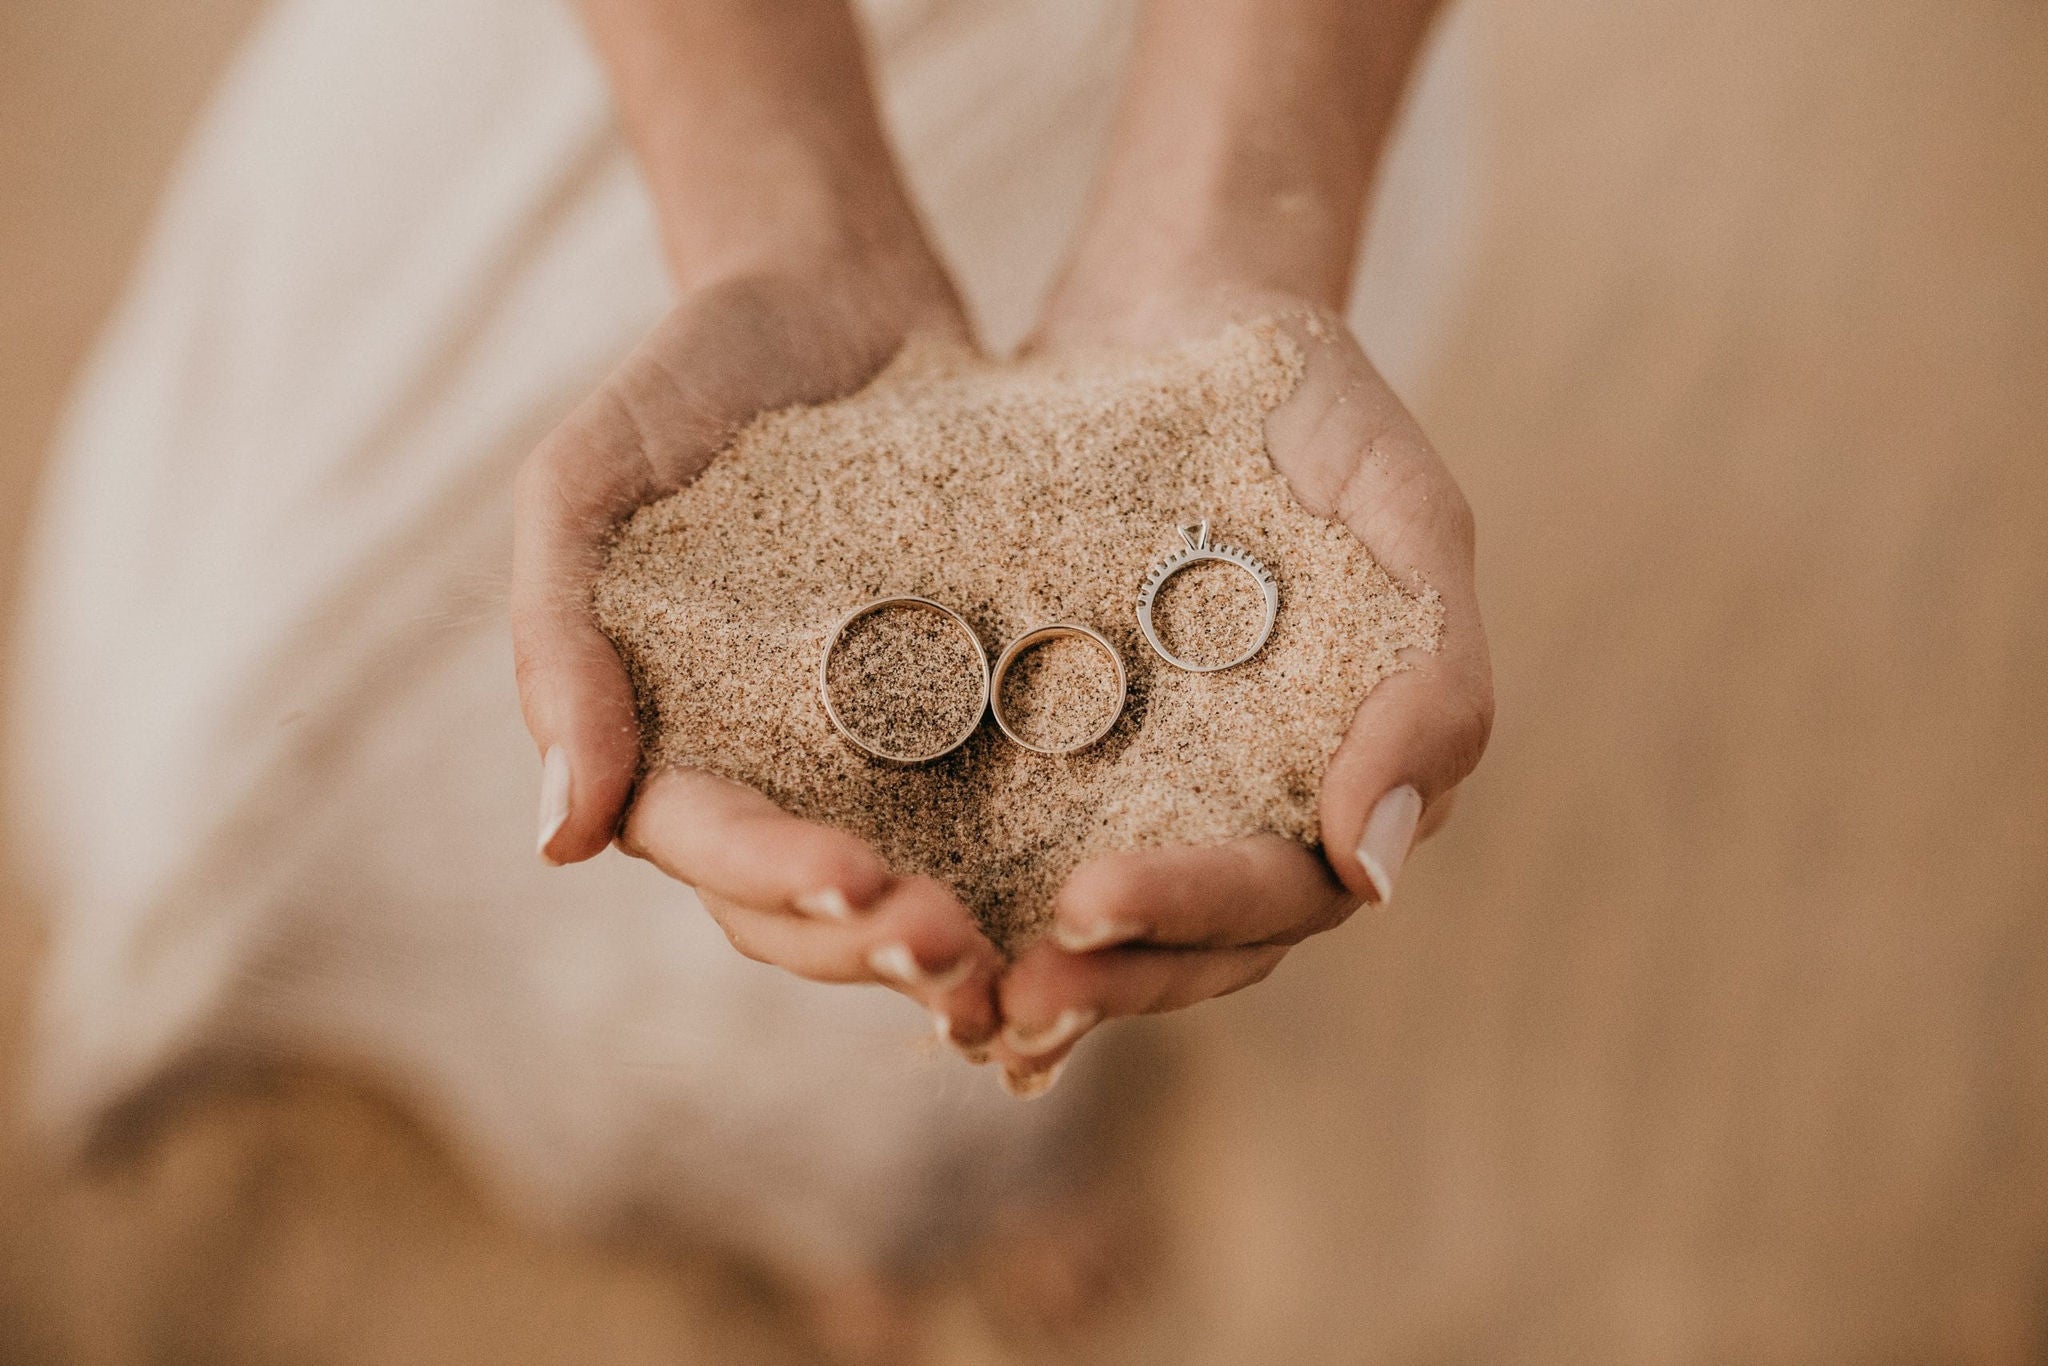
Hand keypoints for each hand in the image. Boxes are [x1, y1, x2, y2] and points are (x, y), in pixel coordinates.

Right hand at [511, 248, 1007, 1048]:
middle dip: (874, 946)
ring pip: (898, 890)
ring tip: (1022, 969)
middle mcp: (768, 768)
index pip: (709, 844)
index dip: (777, 880)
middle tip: (962, 962)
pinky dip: (1025, 872)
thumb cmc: (685, 376)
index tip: (857, 886)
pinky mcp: (964, 716)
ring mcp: (868, 752)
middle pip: (804, 908)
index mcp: (664, 737)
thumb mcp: (586, 482)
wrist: (830, 295)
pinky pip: (990, 814)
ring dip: (950, 945)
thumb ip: (556, 642)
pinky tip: (1090, 903)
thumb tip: (560, 842)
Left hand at [985, 289, 1493, 1092]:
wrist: (1183, 306)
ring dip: (1032, 970)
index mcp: (1347, 772)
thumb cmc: (1317, 403)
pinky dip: (972, 894)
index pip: (1286, 892)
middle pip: (1189, 944)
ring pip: (1103, 921)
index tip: (1090, 905)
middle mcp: (1250, 800)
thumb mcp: (1405, 515)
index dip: (1194, 915)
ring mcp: (1154, 779)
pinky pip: (1017, 840)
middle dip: (1100, 982)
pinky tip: (891, 919)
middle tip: (1002, 1004)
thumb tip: (1376, 872)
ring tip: (943, 996)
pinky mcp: (1058, 741)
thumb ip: (1432, 684)